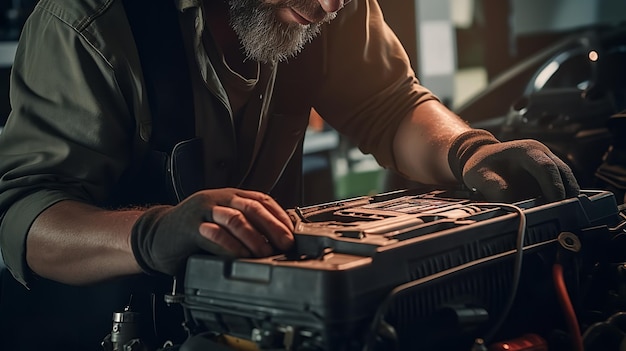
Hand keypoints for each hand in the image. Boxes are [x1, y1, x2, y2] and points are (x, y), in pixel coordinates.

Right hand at [130, 188, 294, 275]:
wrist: (155, 234)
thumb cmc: (193, 231)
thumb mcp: (222, 223)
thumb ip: (245, 225)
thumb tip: (276, 240)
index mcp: (229, 196)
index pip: (262, 200)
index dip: (280, 216)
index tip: (292, 234)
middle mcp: (218, 199)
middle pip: (252, 208)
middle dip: (272, 227)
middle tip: (285, 244)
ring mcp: (203, 210)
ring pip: (235, 218)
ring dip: (254, 237)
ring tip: (265, 253)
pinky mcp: (189, 227)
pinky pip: (214, 234)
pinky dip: (230, 246)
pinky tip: (240, 256)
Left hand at [448, 130, 579, 202]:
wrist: (481, 159)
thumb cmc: (481, 166)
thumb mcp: (479, 176)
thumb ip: (493, 188)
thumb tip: (512, 204)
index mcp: (527, 150)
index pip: (546, 167)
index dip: (553, 186)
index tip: (555, 203)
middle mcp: (542, 154)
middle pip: (563, 173)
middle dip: (566, 194)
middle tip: (564, 214)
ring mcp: (549, 163)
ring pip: (567, 180)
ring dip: (566, 198)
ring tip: (561, 216)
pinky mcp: (550, 175)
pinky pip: (561, 186)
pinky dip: (560, 199)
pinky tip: (554, 213)